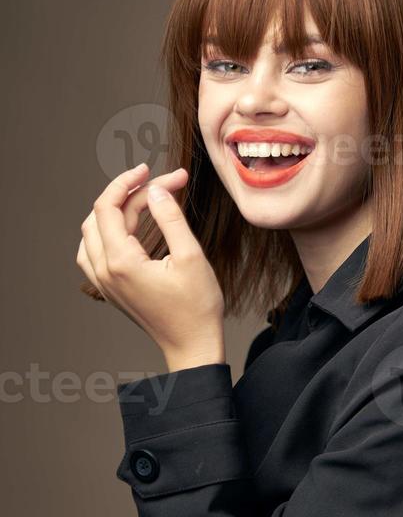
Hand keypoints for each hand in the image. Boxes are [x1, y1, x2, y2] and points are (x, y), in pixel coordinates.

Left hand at [76, 163, 225, 367]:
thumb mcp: (191, 257)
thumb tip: (156, 191)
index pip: (108, 207)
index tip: (150, 170)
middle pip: (100, 216)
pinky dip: (106, 233)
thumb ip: (171, 218)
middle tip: (162, 186)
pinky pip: (93, 253)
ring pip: (91, 234)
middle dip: (128, 194)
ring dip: (113, 212)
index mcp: (121, 262)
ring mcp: (104, 284)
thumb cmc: (196, 307)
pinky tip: (125, 229)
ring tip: (143, 202)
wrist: (193, 346)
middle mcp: (105, 272)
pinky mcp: (110, 291)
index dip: (127, 182)